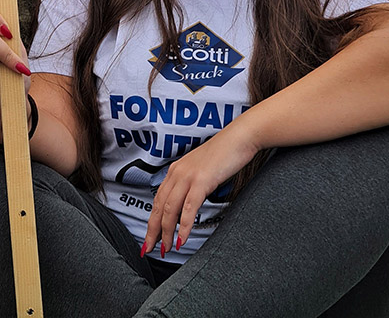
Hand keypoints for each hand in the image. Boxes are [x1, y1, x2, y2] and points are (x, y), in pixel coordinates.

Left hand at [142, 123, 257, 256]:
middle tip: (149, 249)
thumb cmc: (224, 154)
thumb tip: (188, 204)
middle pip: (159, 207)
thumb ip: (192, 184)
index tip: (150, 237)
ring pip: (170, 210)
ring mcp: (188, 176)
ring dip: (166, 233)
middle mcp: (177, 172)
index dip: (152, 220)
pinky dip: (184, 227)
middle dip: (153, 231)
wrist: (239, 138)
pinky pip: (189, 208)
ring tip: (166, 249)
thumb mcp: (201, 170)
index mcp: (176, 170)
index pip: (158, 200)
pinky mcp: (201, 181)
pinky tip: (182, 239)